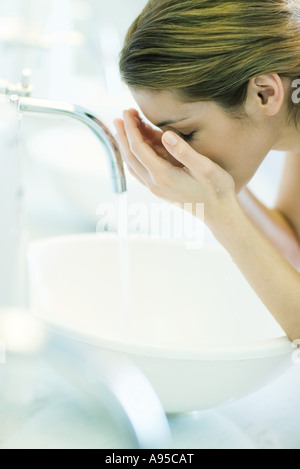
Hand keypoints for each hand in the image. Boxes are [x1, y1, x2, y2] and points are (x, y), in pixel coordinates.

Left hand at [114, 109, 236, 226]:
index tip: (127, 111)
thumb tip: (165, 134)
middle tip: (121, 115)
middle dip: (123, 134)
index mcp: (162, 175)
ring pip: (133, 164)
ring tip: (125, 127)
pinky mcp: (160, 190)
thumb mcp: (205, 168)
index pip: (138, 148)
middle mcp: (154, 183)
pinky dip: (135, 156)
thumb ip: (184, 151)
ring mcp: (156, 188)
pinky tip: (139, 147)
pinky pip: (140, 171)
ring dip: (126, 145)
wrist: (219, 214)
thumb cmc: (216, 190)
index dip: (130, 128)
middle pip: (130, 156)